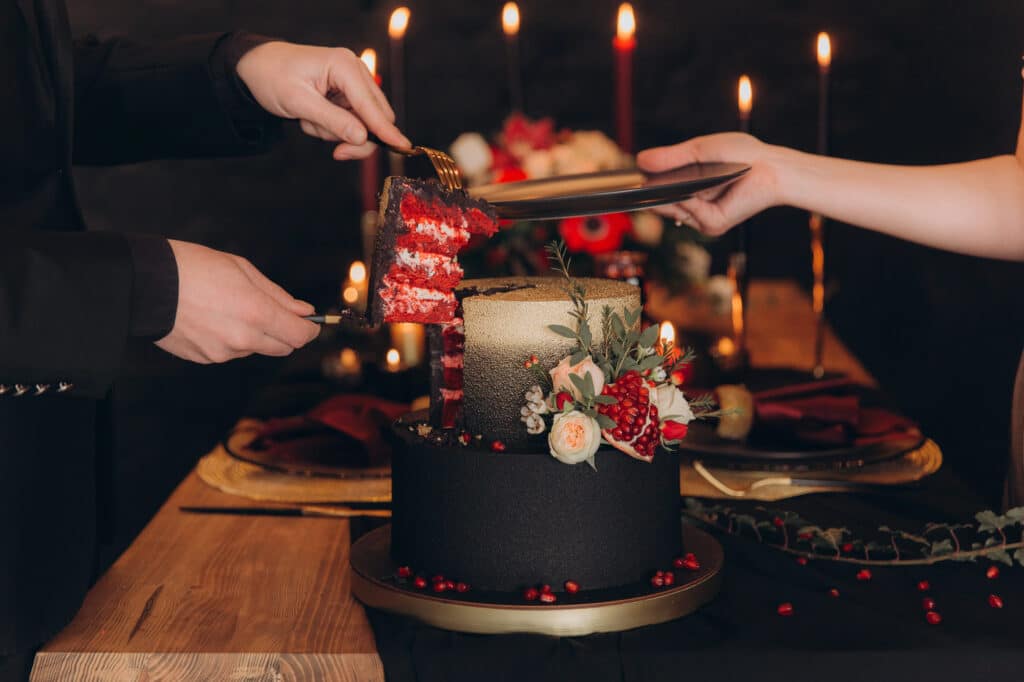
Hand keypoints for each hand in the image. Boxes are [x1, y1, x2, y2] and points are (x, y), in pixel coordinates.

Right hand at [156, 240, 319, 363]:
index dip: (311, 329)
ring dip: (255, 334)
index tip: (311, 322)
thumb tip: (305, 311)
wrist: (145, 284)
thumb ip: (278, 296)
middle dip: (286, 332)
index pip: (300, 335)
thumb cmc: (194, 268)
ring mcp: (222, 353)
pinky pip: (230, 352)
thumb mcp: (243, 270)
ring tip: (230, 307)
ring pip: (255, 348)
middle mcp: (242, 339)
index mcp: (256, 314)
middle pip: (283, 347)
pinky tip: (212, 318)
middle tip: (274, 312)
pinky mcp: (205, 359)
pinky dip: (231, 339)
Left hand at [236, 41, 410, 159]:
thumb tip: (362, 137)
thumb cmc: (273, 77)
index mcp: (345, 66)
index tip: (403, 148)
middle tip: (336, 152)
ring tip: (310, 121)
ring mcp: (352, 84)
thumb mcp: (299, 102)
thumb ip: (333, 121)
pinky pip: (350, 123)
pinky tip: (313, 117)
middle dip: (355, 137)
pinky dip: (331, 128)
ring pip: (363, 124)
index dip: (386, 130)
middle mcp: (354, 72)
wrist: (258, 67)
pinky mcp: (347, 95)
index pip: (372, 106)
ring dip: (337, 132)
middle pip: (376, 117)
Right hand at [637, 133, 782, 235]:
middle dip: (645, 192)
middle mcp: (694, 206)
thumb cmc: (742, 155)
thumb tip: (640, 160)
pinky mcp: (713, 224)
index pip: (658, 190)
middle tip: (627, 183)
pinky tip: (688, 188)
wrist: (771, 167)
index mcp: (690, 188)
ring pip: (670, 208)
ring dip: (663, 195)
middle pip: (659, 203)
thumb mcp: (699, 151)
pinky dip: (686, 198)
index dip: (641, 185)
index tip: (623, 179)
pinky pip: (688, 211)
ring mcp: (702, 217)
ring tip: (650, 182)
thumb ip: (671, 157)